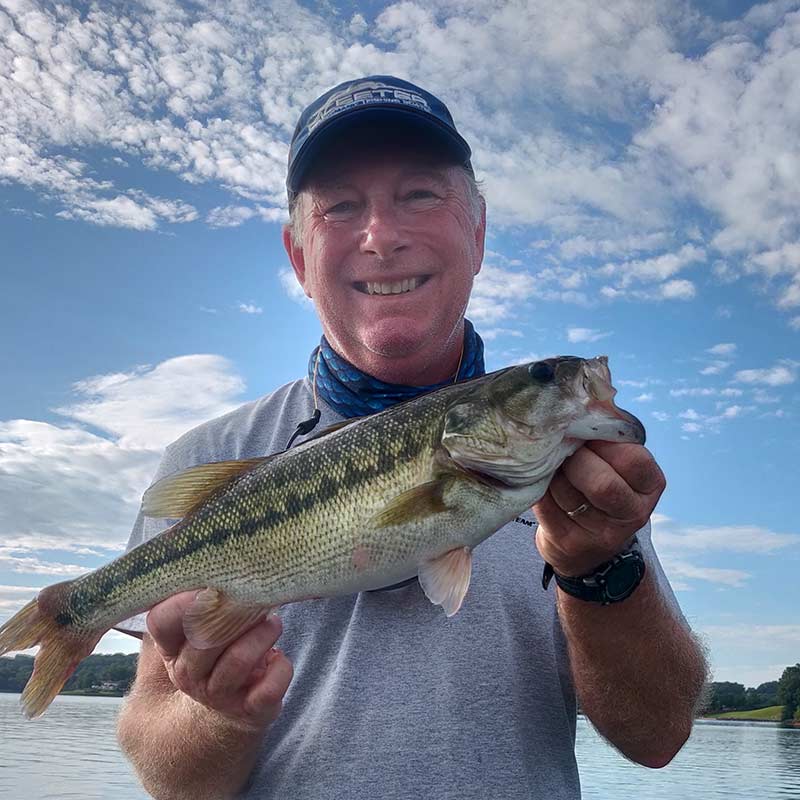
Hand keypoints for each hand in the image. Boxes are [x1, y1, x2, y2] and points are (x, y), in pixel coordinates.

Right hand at [146, 591, 292, 730]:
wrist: (227, 712)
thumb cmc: (218, 654)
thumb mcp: (197, 630)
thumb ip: (196, 598)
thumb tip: (206, 551)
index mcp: (172, 649)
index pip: (161, 622)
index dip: (183, 601)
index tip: (211, 585)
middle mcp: (189, 674)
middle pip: (205, 637)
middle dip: (237, 611)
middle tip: (259, 597)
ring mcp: (219, 695)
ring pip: (238, 660)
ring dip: (262, 634)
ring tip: (274, 622)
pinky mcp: (250, 710)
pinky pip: (269, 688)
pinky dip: (281, 668)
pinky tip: (279, 657)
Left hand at [534, 441, 664, 576]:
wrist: (585, 539)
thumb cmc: (600, 484)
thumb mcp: (616, 463)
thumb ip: (605, 439)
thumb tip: (577, 408)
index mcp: (650, 485)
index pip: (634, 460)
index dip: (603, 442)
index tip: (586, 435)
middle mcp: (633, 514)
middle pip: (602, 484)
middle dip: (575, 460)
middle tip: (564, 450)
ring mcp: (601, 534)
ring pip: (568, 493)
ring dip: (553, 472)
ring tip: (552, 464)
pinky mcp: (569, 543)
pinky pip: (546, 506)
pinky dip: (538, 487)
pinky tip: (542, 481)